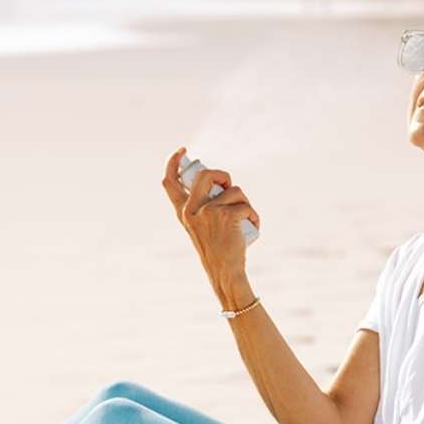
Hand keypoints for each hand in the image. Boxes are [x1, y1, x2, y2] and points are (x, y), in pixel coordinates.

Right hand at [160, 145, 260, 287]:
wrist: (224, 273)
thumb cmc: (217, 251)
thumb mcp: (201, 228)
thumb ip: (202, 208)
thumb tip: (221, 184)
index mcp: (182, 212)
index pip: (170, 181)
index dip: (173, 162)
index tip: (183, 150)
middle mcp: (191, 210)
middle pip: (206, 174)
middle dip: (223, 175)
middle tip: (231, 186)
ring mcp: (208, 211)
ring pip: (234, 190)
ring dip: (245, 202)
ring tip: (244, 219)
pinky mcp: (226, 215)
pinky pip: (246, 205)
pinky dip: (254, 215)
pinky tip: (252, 227)